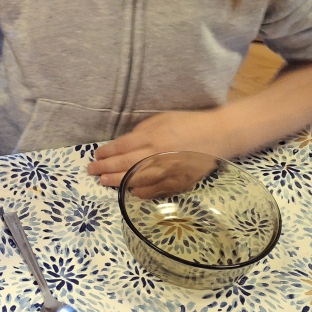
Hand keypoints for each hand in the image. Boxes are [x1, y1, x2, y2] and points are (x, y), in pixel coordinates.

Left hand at [88, 109, 229, 186]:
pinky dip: (140, 192)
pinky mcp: (177, 182)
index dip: (107, 152)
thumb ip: (142, 131)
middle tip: (92, 171)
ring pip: (136, 179)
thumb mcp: (163, 119)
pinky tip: (129, 191)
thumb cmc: (189, 123)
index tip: (96, 155)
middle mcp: (157, 154)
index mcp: (152, 136)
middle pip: (124, 164)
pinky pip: (154, 190)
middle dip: (105, 168)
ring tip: (103, 182)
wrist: (219, 135)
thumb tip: (124, 144)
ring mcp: (167, 170)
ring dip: (117, 181)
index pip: (122, 146)